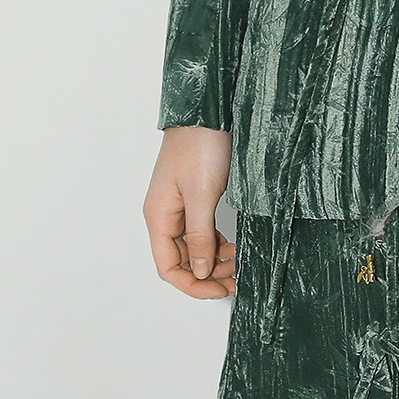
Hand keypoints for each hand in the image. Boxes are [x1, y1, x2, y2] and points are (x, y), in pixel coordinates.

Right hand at [143, 127, 236, 298]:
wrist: (209, 107)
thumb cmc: (201, 144)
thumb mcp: (202, 195)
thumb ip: (200, 236)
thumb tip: (200, 271)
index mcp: (159, 217)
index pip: (169, 268)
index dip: (193, 285)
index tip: (220, 291)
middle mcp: (165, 214)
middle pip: (182, 260)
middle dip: (208, 274)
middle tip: (237, 279)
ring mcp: (180, 204)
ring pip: (194, 246)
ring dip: (215, 259)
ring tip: (239, 265)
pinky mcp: (195, 193)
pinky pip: (202, 229)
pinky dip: (217, 241)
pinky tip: (234, 245)